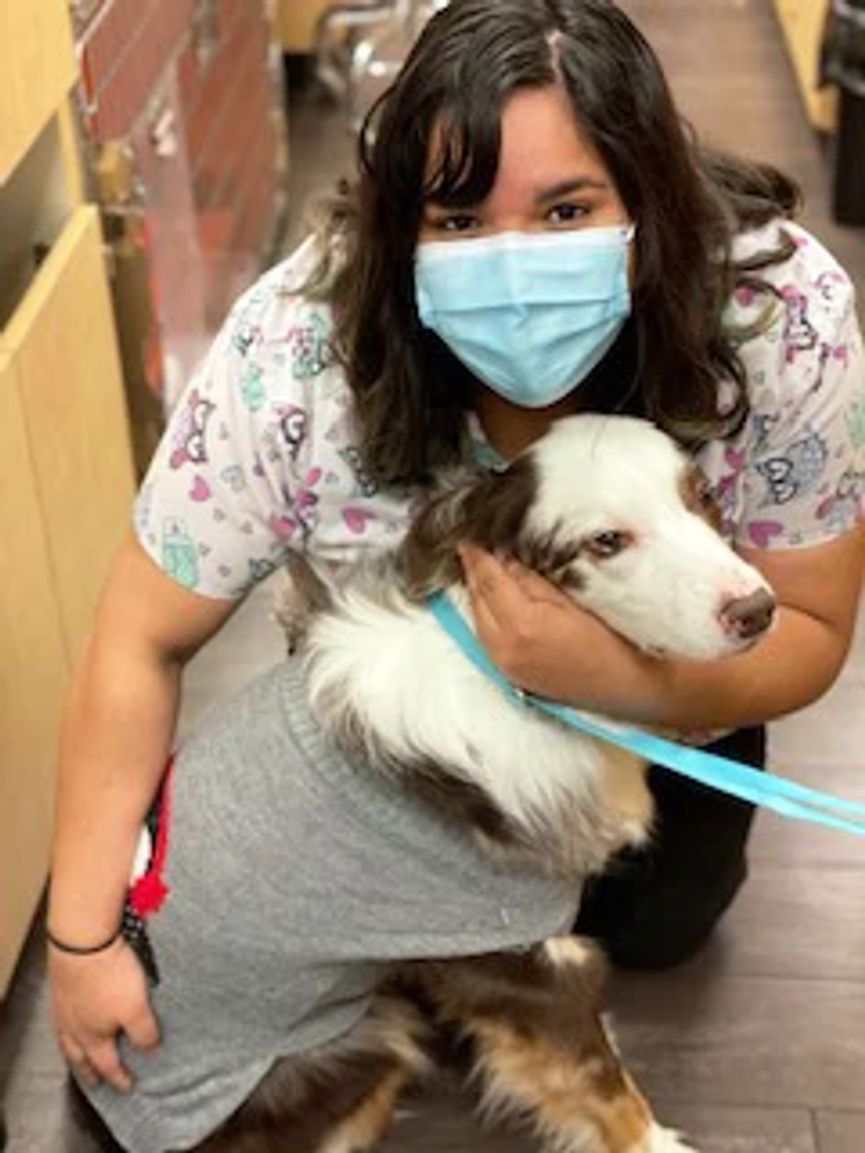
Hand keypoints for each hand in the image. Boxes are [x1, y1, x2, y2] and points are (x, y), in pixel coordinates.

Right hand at [49, 937, 160, 1092]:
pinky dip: (68, 1025)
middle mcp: (74, 1027)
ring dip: (74, 1051)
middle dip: (88, 1071)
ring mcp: (64, 1007)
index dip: (119, 1078)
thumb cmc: (110, 976)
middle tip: (93, 1082)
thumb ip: (143, 1033)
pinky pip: (63, 1016)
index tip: (127, 1087)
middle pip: (80, 1058)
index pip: (107, 1065)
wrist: (82, 942)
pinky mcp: (62, 985)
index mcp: (93, 1037)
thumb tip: (151, 1050)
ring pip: (67, 1039)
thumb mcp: (136, 1009)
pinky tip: (73, 1017)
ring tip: (79, 1054)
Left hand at [458, 543, 664, 717]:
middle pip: (476, 598)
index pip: (488, 580)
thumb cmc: (614, 639)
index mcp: (521, 626)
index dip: (477, 554)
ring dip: (480, 590)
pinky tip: (499, 598)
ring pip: (477, 616)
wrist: (630, 683)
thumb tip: (504, 556)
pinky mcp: (510, 674)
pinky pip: (486, 635)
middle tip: (478, 544)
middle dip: (476, 569)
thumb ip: (532, 576)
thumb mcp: (574, 596)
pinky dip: (488, 612)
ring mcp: (505, 665)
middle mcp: (505, 649)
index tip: (471, 535)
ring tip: (488, 565)